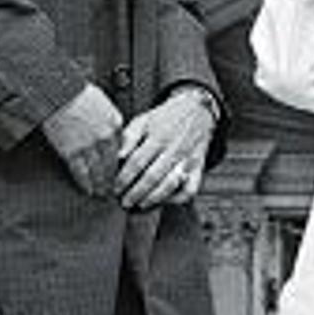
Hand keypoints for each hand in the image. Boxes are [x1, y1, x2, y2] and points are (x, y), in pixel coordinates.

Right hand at [40, 84, 126, 198]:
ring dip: (101, 185)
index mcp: (115, 124)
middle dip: (113, 180)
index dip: (121, 164)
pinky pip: (81, 173)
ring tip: (102, 194)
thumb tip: (116, 135)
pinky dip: (86, 184)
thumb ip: (112, 121)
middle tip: (114, 190)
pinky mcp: (72, 152)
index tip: (121, 173)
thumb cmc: (78, 93)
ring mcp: (89, 147)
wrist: (59, 92)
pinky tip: (88, 190)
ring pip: (98, 172)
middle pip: (112, 165)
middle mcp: (105, 138)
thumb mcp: (104, 103)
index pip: (122, 150)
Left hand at [116, 84, 217, 207]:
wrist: (198, 110)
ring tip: (140, 205)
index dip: (124, 178)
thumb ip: (129, 137)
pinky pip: (191, 188)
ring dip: (153, 198)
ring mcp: (188, 159)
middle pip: (152, 176)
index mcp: (158, 136)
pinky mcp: (199, 167)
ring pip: (170, 184)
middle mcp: (174, 149)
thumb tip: (117, 156)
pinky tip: (165, 201)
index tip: (115, 189)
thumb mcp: (144, 120)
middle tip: (124, 202)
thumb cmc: (165, 117)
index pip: (137, 161)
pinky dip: (178, 198)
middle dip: (136, 193)